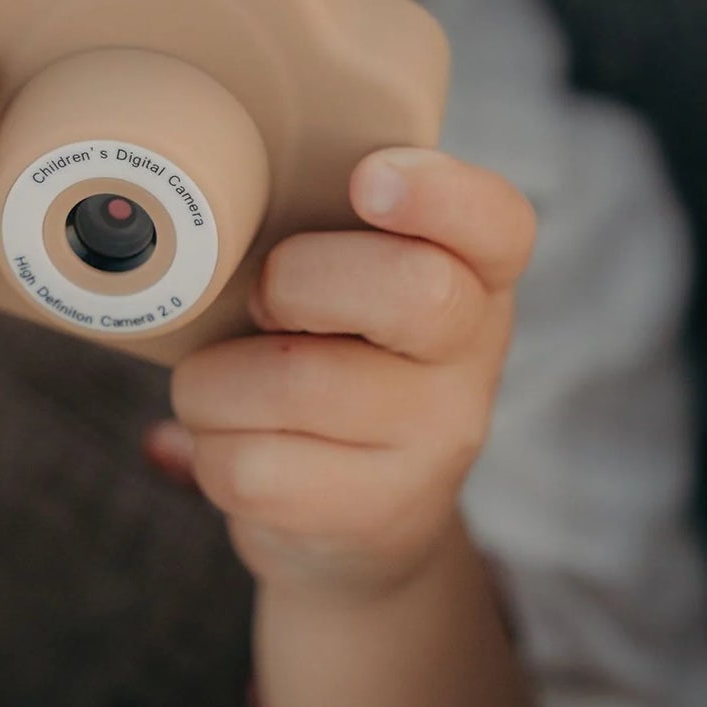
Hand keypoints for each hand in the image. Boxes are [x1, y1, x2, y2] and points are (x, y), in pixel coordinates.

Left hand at [149, 148, 535, 599]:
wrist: (365, 528)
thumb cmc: (337, 356)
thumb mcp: (357, 281)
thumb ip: (323, 221)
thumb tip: (218, 186)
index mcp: (477, 275)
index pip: (497, 222)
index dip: (438, 192)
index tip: (367, 178)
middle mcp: (472, 357)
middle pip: (412, 291)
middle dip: (296, 278)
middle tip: (261, 300)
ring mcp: (434, 443)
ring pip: (294, 382)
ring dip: (217, 376)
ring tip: (223, 382)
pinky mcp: (373, 514)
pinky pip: (250, 465)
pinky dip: (210, 446)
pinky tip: (233, 440)